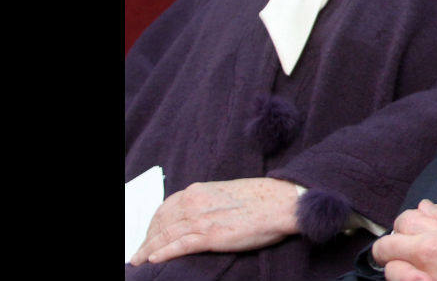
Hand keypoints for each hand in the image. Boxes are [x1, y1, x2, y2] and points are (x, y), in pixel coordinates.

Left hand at [129, 177, 300, 264]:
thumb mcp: (227, 192)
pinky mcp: (209, 236)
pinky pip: (178, 246)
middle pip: (160, 223)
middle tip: (139, 252)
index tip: (148, 235)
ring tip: (138, 260)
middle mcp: (195, 202)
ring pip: (164, 236)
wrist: (282, 203)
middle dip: (146, 238)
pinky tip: (153, 260)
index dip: (152, 224)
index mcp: (198, 191)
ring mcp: (201, 219)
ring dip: (147, 249)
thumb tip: (198, 213)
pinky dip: (162, 253)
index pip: (165, 208)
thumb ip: (208, 200)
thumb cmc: (262, 198)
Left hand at [373, 198, 436, 280]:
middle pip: (390, 268)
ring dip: (408, 269)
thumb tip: (422, 209)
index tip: (405, 229)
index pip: (388, 245)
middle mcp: (433, 273)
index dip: (396, 232)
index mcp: (432, 247)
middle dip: (397, 253)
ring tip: (425, 259)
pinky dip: (427, 276)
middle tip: (414, 243)